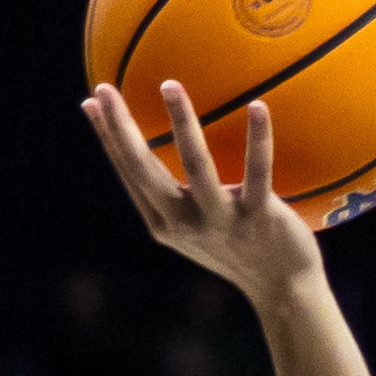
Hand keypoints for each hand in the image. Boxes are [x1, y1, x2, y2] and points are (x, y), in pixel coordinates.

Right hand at [81, 81, 328, 304]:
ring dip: (181, 123)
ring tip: (169, 85)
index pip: (129, 173)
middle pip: (144, 170)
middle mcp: (185, 224)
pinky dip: (258, 139)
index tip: (92, 99)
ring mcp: (221, 221)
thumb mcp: (199, 224)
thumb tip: (165, 144)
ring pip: (197, 166)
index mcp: (164, 223)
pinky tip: (258, 105)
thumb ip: (178, 192)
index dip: (108, 137)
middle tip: (106, 88)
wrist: (284, 290)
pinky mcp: (258, 218)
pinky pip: (258, 172)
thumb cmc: (241, 247)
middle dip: (121, 128)